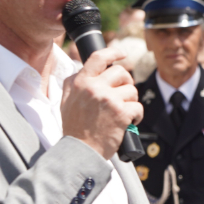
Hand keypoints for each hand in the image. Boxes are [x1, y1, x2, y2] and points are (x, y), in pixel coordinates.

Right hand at [61, 44, 143, 160]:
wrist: (80, 151)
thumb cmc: (74, 128)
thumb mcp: (65, 101)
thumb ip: (72, 83)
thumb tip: (80, 68)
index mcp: (81, 83)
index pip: (98, 57)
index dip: (113, 52)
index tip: (122, 53)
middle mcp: (95, 88)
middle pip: (121, 72)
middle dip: (126, 82)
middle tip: (124, 94)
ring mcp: (109, 99)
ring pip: (132, 90)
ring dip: (131, 101)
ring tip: (123, 112)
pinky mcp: (121, 113)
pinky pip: (138, 107)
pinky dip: (137, 115)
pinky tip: (129, 122)